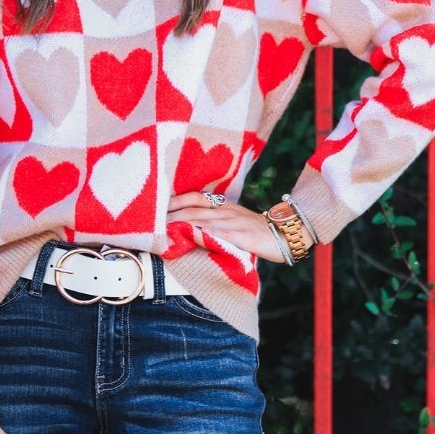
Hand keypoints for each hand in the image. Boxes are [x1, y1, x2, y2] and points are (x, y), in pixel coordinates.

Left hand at [166, 192, 313, 262]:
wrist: (283, 235)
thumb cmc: (256, 229)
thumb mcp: (234, 219)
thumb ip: (215, 219)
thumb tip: (191, 223)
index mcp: (223, 205)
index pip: (195, 196)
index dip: (175, 200)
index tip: (157, 206)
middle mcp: (225, 211)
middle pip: (192, 207)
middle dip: (170, 212)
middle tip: (151, 218)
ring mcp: (231, 223)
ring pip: (201, 219)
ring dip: (179, 222)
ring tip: (161, 227)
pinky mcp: (239, 237)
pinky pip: (216, 234)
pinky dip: (200, 234)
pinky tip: (187, 236)